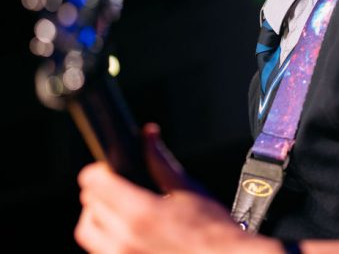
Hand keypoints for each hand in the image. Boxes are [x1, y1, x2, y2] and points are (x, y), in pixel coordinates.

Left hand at [74, 123, 281, 253]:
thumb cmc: (212, 230)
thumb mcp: (187, 188)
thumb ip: (161, 160)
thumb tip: (148, 134)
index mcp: (140, 213)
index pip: (95, 182)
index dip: (100, 169)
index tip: (108, 167)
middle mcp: (124, 240)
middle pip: (89, 203)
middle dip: (102, 189)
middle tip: (120, 184)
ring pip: (87, 231)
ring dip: (98, 215)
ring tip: (120, 208)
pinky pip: (100, 251)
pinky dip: (106, 238)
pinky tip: (128, 231)